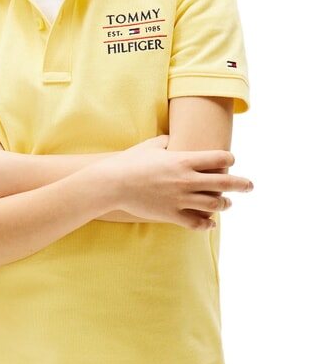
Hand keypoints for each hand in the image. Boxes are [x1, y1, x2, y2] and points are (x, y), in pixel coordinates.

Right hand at [100, 136, 252, 229]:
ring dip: (224, 204)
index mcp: (184, 160)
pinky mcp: (171, 215)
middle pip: (225, 183)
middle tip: (250, 186)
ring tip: (227, 204)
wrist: (112, 184)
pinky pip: (196, 223)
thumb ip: (169, 141)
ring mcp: (180, 199)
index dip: (229, 159)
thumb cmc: (131, 161)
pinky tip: (211, 223)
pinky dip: (207, 224)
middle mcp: (186, 180)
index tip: (229, 161)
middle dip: (242, 184)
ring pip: (214, 204)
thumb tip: (176, 139)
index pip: (220, 159)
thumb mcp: (152, 145)